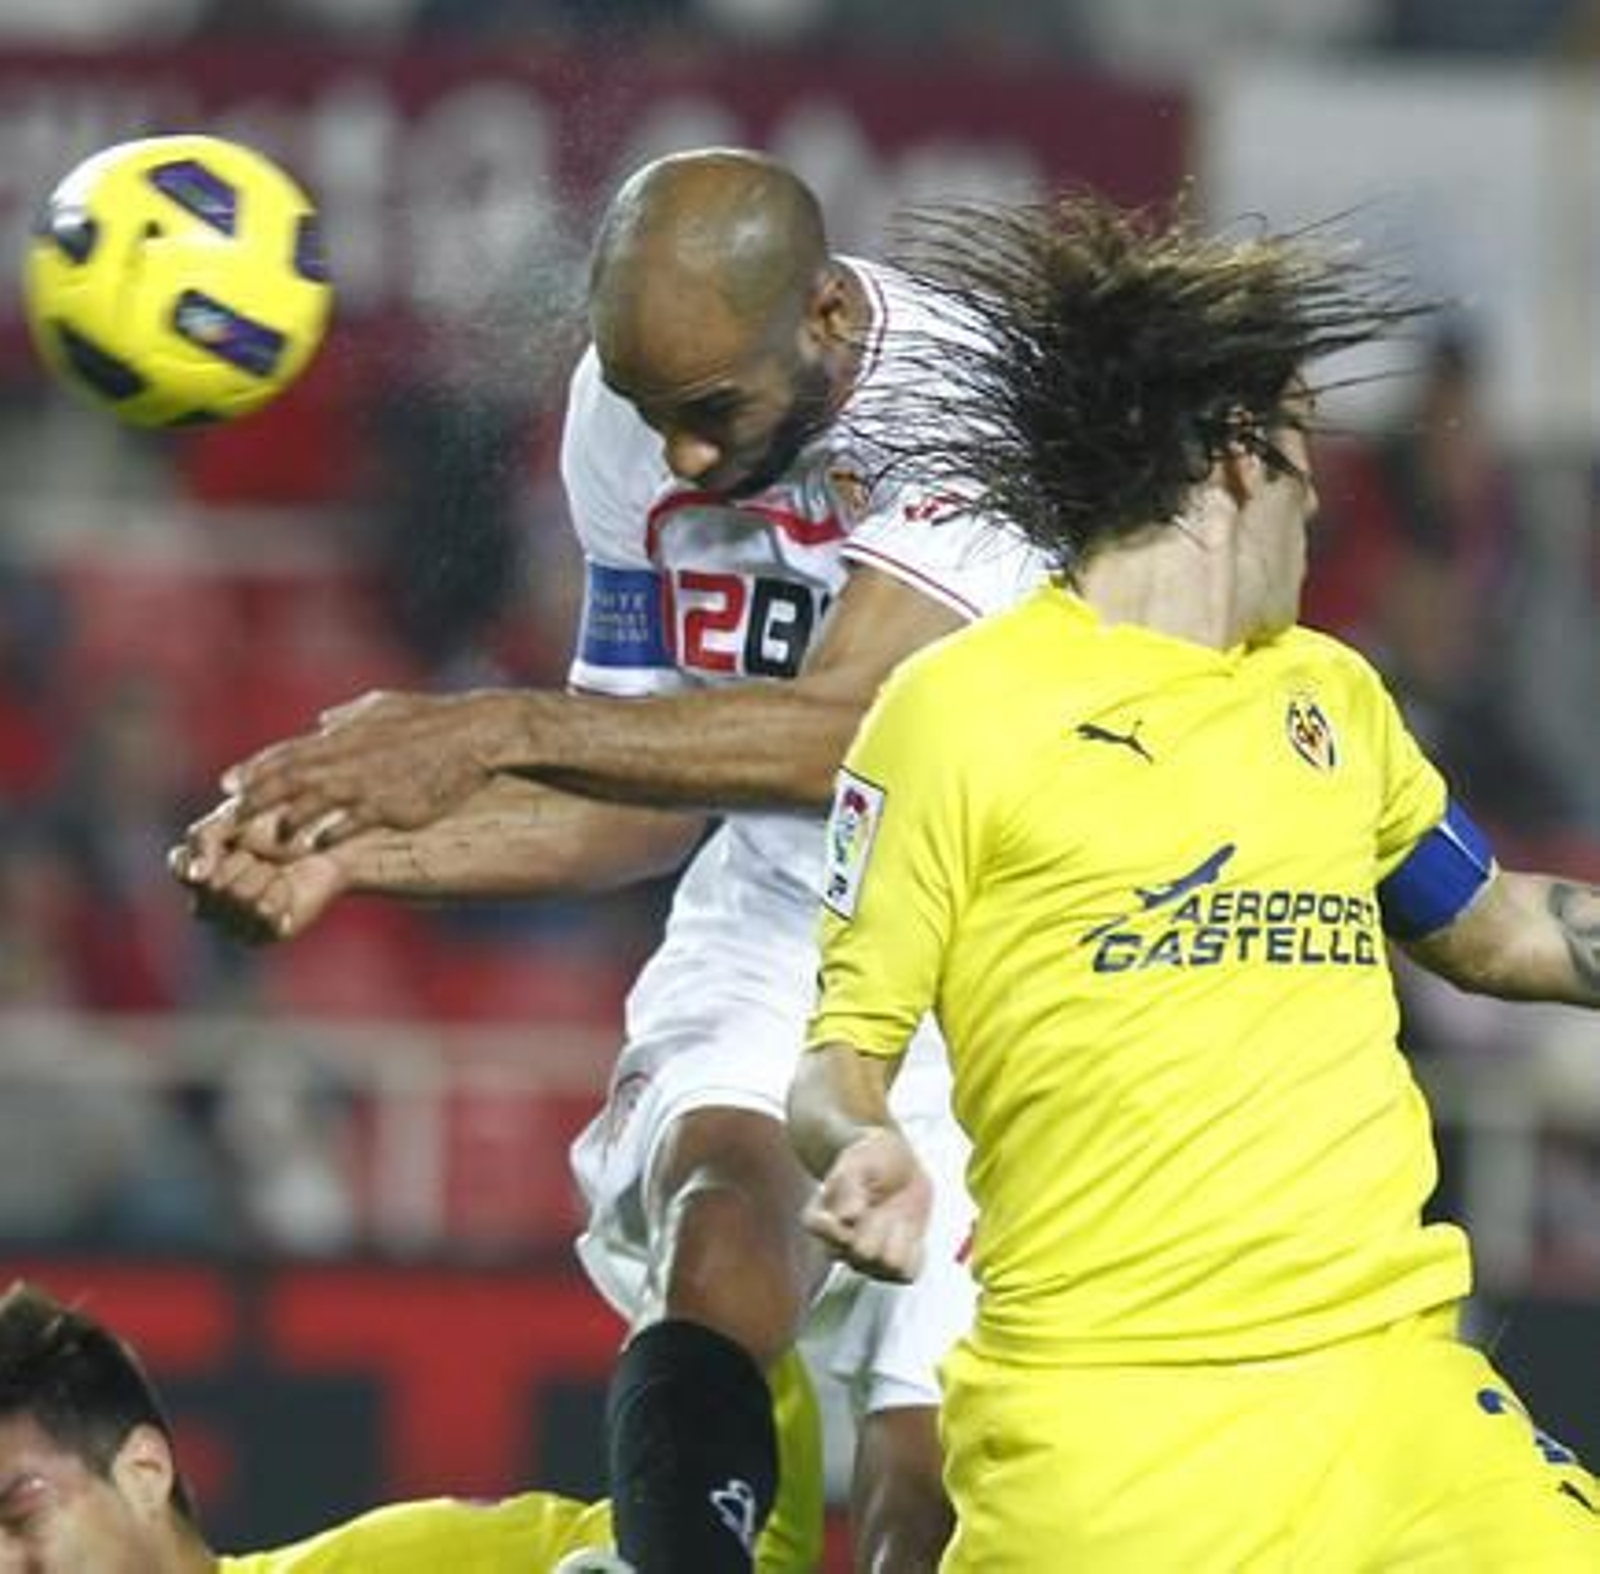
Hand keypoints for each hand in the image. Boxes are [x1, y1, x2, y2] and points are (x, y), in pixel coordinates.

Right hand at [169, 803, 349, 942]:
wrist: (325, 840)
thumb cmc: (276, 825)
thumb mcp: (233, 818)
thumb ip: (203, 839)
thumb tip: (197, 876)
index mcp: (193, 875)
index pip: (183, 867)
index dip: (212, 851)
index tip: (236, 841)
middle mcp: (207, 905)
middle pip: (211, 884)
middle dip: (243, 860)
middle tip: (262, 857)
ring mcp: (234, 924)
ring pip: (237, 896)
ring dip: (262, 873)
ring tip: (274, 871)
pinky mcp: (265, 934)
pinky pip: (263, 911)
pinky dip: (280, 889)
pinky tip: (287, 887)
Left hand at [220, 689, 511, 848]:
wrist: (475, 734)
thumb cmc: (432, 718)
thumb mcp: (384, 705)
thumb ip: (349, 716)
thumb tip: (323, 720)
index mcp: (344, 735)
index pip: (287, 753)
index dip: (254, 769)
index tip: (229, 784)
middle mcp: (348, 759)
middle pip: (289, 780)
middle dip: (256, 799)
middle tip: (229, 817)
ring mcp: (368, 783)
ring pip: (313, 803)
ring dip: (286, 821)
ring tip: (266, 839)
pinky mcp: (392, 805)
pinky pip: (352, 823)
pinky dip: (330, 834)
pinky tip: (314, 846)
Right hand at [802, 1127, 931, 1282]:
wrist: (899, 1165)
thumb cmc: (872, 1159)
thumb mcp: (859, 1162)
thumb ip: (850, 1187)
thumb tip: (848, 1217)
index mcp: (819, 1220)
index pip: (824, 1232)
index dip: (848, 1217)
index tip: (861, 1199)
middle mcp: (837, 1248)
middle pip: (863, 1252)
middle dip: (880, 1224)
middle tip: (884, 1203)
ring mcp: (864, 1262)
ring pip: (889, 1266)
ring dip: (900, 1237)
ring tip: (897, 1215)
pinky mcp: (890, 1268)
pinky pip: (907, 1274)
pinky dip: (914, 1251)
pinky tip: (909, 1230)